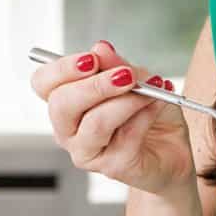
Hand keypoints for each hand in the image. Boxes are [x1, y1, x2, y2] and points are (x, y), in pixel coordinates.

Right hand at [31, 40, 194, 196]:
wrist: (172, 149)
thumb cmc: (148, 113)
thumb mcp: (136, 80)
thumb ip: (116, 65)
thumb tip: (101, 48)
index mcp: (65, 104)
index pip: (43, 83)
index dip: (62, 69)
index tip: (91, 58)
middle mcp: (68, 130)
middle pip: (62, 105)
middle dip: (96, 85)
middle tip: (126, 75)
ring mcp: (87, 152)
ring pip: (96, 122)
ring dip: (126, 101)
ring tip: (149, 90)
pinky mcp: (113, 167)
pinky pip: (126, 136)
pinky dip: (145, 114)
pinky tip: (156, 104)